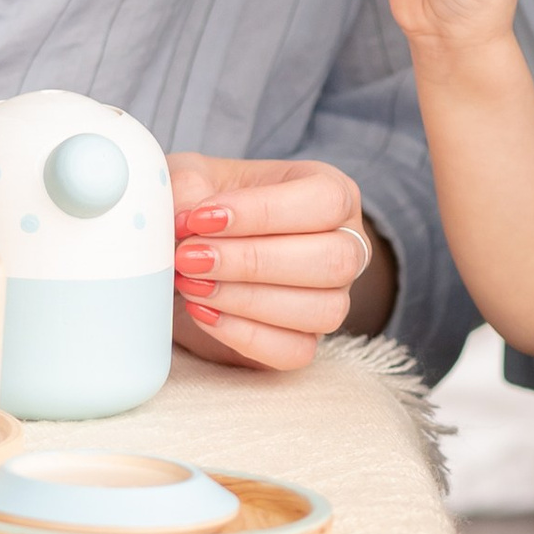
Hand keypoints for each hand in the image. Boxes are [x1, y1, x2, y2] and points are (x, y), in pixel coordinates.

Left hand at [170, 153, 382, 370]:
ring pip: (323, 310)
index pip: (325, 200)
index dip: (263, 211)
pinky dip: (244, 335)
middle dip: (253, 262)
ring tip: (192, 284)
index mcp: (332, 193)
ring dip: (247, 300)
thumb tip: (187, 218)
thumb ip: (187, 189)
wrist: (191, 256)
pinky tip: (202, 312)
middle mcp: (346, 247)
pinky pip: (295, 352)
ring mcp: (332, 299)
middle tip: (190, 258)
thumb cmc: (205, 208)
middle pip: (333, 260)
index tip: (202, 219)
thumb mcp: (191, 181)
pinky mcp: (305, 342)